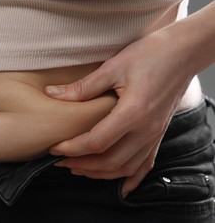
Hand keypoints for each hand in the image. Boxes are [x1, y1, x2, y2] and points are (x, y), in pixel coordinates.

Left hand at [45, 29, 195, 196]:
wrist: (184, 52)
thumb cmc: (151, 54)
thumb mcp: (113, 66)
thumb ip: (82, 87)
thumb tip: (52, 94)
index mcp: (133, 112)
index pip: (97, 142)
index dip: (73, 148)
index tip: (55, 148)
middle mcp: (146, 129)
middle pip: (110, 161)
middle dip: (81, 165)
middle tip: (60, 161)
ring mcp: (155, 134)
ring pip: (126, 167)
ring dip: (100, 173)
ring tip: (79, 168)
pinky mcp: (159, 134)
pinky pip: (145, 164)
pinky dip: (130, 177)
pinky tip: (120, 185)